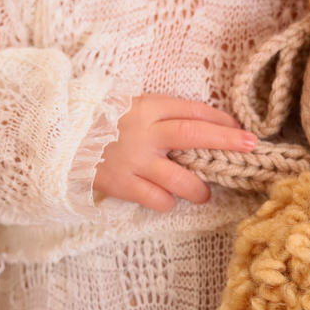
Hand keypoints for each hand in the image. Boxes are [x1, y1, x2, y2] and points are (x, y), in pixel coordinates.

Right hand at [94, 94, 256, 211]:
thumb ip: (165, 115)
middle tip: (250, 147)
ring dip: (198, 188)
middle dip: (226, 141)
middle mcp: (144, 132)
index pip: (193, 110)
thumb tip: (209, 125)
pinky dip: (167, 202)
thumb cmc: (104, 122)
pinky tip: (167, 200)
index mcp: (148, 108)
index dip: (220, 119)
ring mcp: (133, 159)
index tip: (241, 128)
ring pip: (179, 177)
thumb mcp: (134, 107)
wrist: (59, 138)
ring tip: (203, 194)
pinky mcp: (122, 184)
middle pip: (193, 135)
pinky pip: (156, 198)